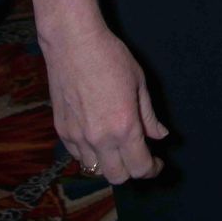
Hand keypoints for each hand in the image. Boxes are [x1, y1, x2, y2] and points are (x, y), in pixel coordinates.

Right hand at [40, 19, 167, 183]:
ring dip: (109, 163)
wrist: (73, 43)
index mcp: (123, 127)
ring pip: (95, 169)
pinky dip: (90, 153)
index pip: (140, 167)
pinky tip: (98, 137)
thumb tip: (160, 135)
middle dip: (132, 171)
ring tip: (117, 146)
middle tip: (140, 155)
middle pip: (117, 177)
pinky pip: (78, 155)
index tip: (157, 163)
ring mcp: (77, 137)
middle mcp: (99, 139)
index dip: (152, 169)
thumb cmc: (110, 57)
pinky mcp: (62, 131)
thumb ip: (148, 115)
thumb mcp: (139, 83)